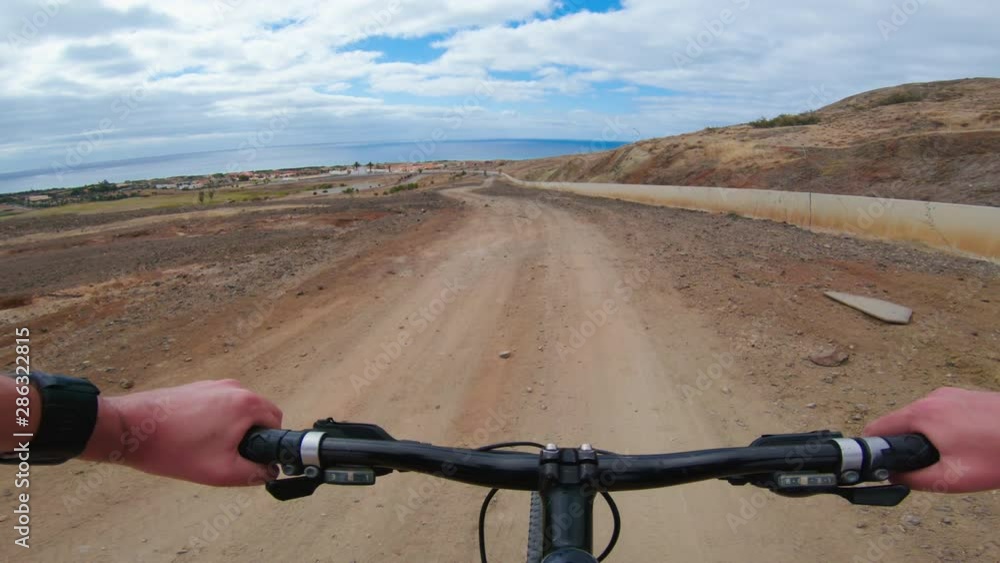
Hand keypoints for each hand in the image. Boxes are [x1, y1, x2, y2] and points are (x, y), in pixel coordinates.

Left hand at [82, 380, 281, 485]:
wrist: (130, 429)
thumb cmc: (173, 449)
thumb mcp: (221, 472)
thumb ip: (255, 473)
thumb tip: (269, 471)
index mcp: (246, 404)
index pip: (277, 421)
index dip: (268, 444)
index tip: (250, 458)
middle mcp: (234, 388)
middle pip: (258, 414)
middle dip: (249, 437)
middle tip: (225, 457)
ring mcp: (214, 385)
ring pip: (237, 411)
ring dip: (231, 429)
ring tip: (204, 448)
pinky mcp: (196, 387)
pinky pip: (218, 406)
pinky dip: (213, 422)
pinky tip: (191, 438)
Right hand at [864, 387, 999, 492]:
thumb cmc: (999, 454)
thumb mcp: (953, 478)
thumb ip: (915, 479)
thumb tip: (893, 477)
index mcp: (922, 414)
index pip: (878, 427)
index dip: (872, 447)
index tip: (875, 463)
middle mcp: (932, 398)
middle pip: (900, 423)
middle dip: (905, 445)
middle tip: (926, 467)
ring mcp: (951, 394)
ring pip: (923, 418)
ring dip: (927, 438)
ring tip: (954, 458)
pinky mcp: (967, 396)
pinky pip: (943, 413)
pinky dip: (945, 430)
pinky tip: (968, 445)